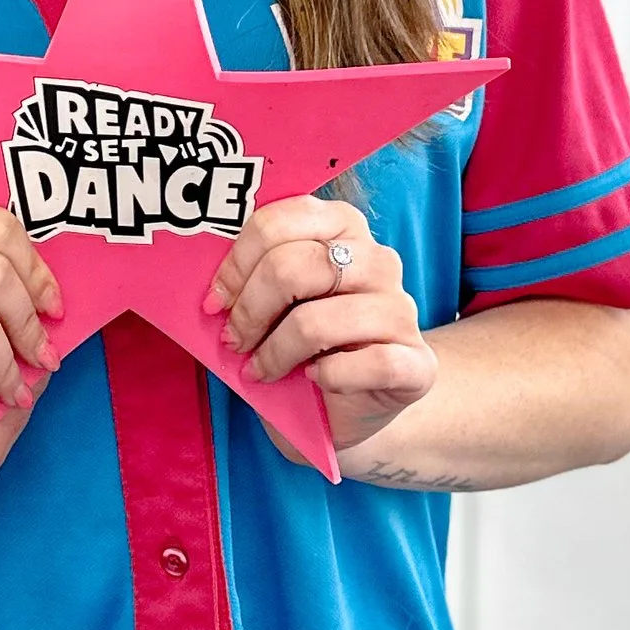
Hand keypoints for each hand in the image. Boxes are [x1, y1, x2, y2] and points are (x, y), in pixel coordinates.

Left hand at [204, 195, 435, 466]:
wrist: (347, 408)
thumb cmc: (301, 347)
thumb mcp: (272, 304)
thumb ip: (251, 281)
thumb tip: (211, 288)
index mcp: (342, 227)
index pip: (280, 221)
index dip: (237, 263)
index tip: (214, 301)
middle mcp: (378, 260)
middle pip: (295, 268)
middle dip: (250, 311)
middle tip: (233, 341)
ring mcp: (402, 310)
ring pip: (319, 321)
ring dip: (276, 353)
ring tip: (261, 370)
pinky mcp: (418, 363)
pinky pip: (368, 364)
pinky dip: (330, 377)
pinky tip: (316, 380)